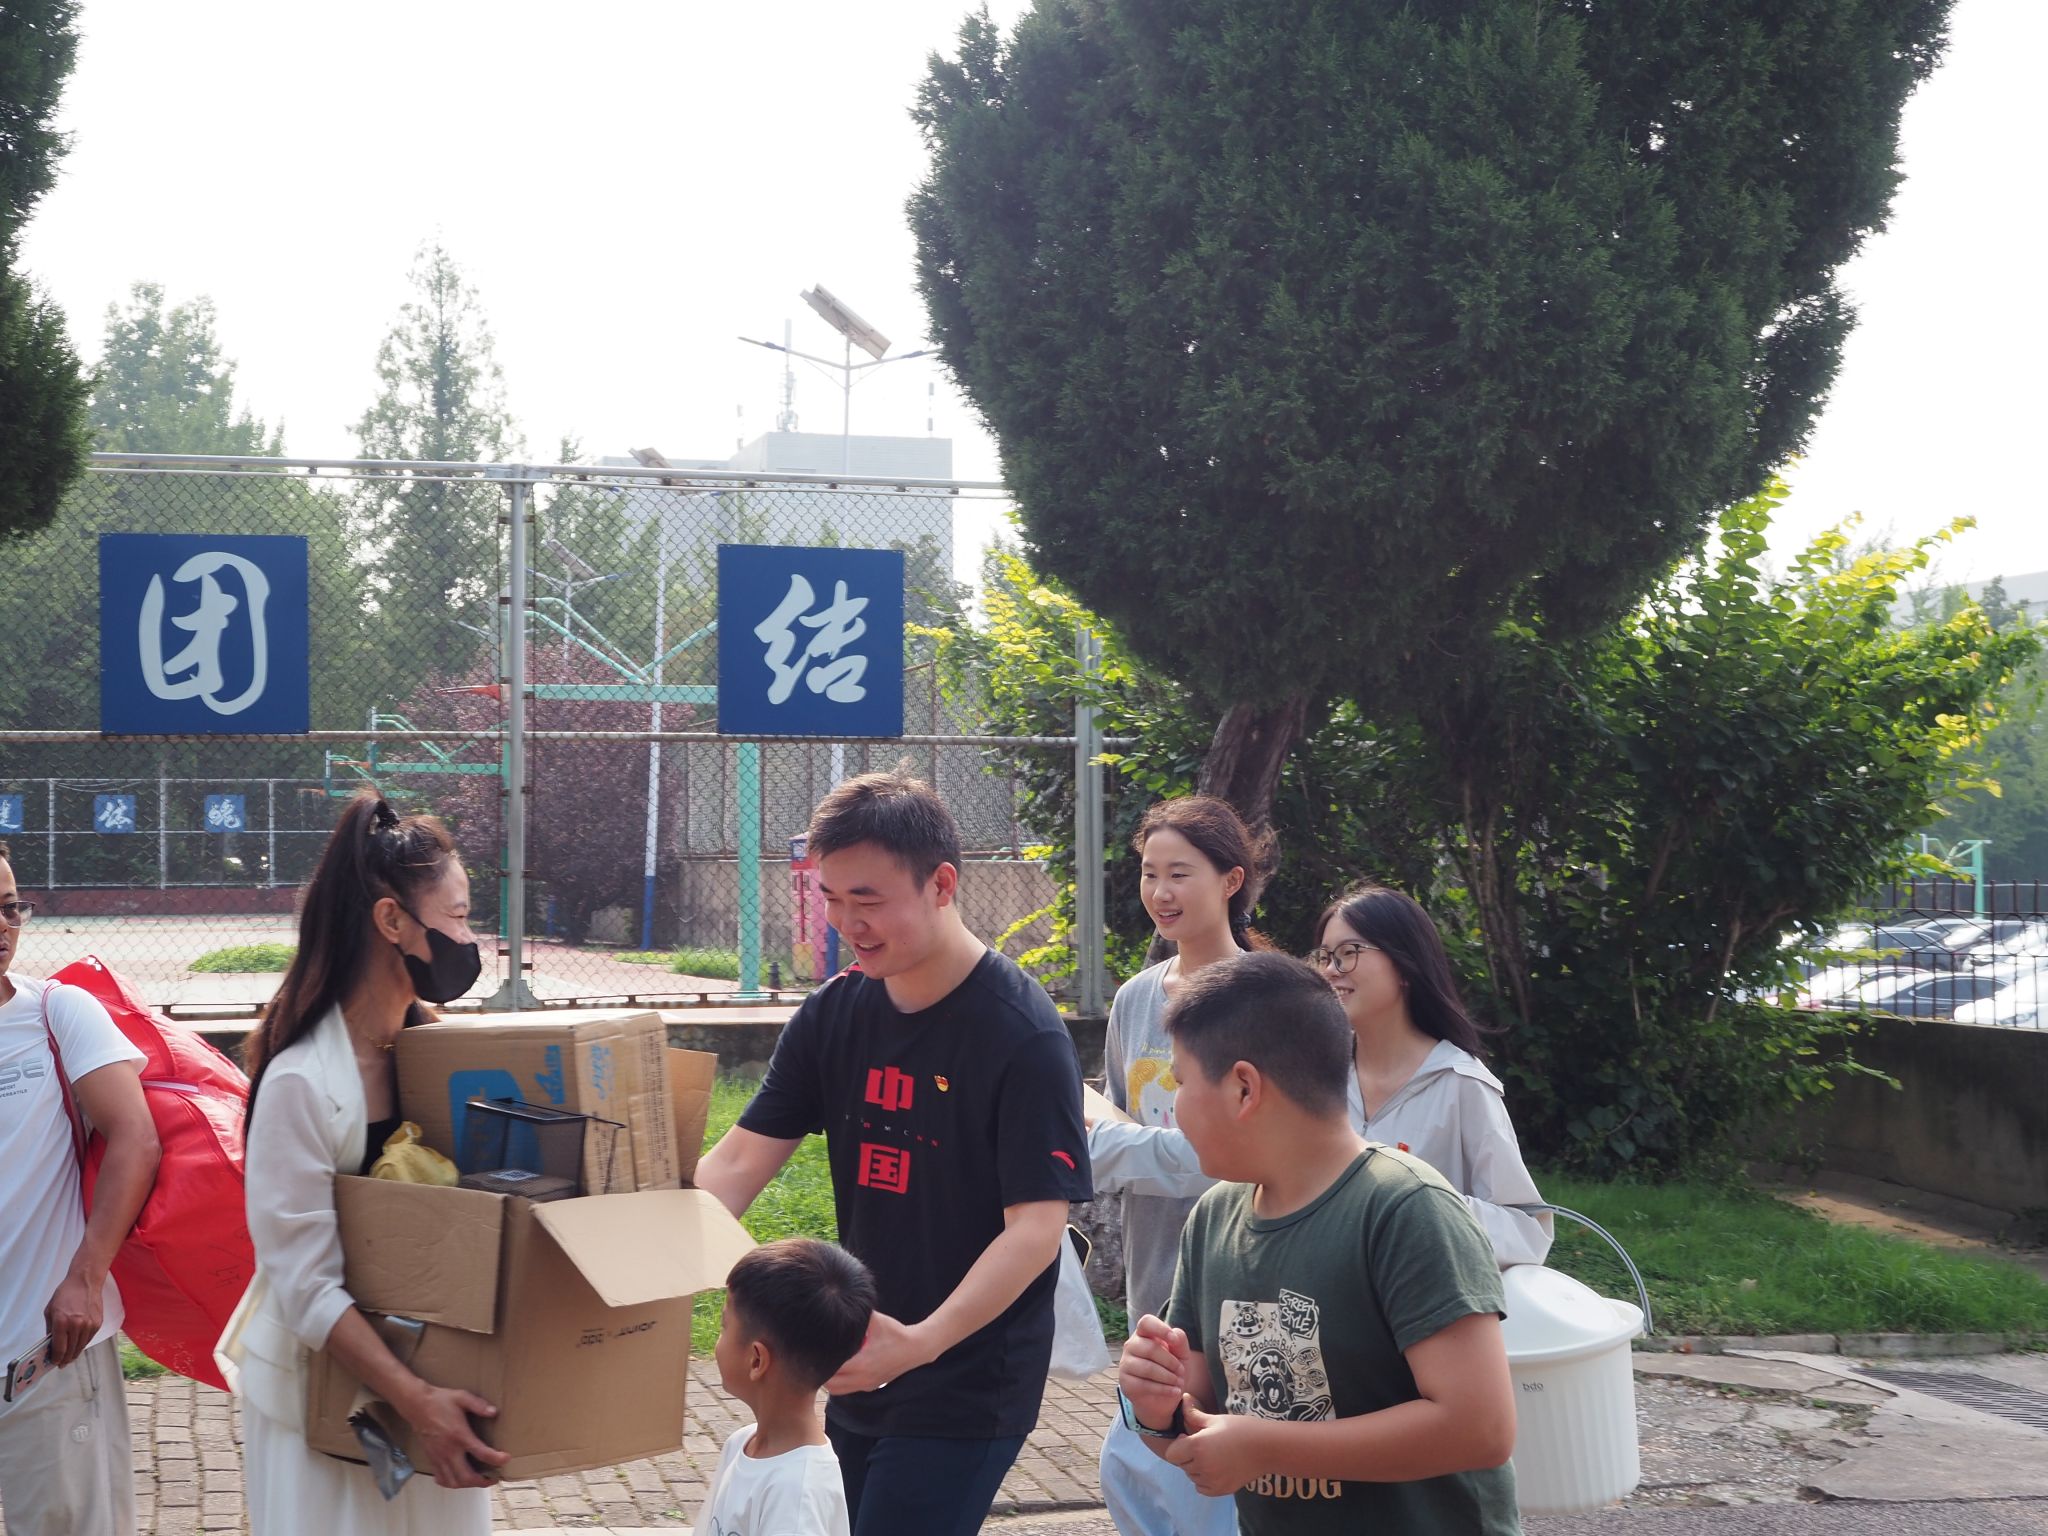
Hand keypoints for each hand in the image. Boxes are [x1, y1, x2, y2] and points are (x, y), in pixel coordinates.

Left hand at [45, 1267, 104, 1367]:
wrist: (85, 1282)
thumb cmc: (66, 1294)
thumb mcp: (50, 1311)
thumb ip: (50, 1329)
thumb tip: (50, 1344)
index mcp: (62, 1322)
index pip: (59, 1348)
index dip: (56, 1358)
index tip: (54, 1362)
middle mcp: (76, 1325)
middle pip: (71, 1350)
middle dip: (65, 1359)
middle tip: (62, 1363)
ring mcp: (89, 1325)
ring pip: (81, 1346)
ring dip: (74, 1353)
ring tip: (70, 1356)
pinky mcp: (97, 1323)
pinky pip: (89, 1339)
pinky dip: (83, 1344)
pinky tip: (78, 1344)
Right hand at [403, 1384, 508, 1488]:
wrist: (417, 1405)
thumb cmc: (440, 1401)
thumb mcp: (462, 1397)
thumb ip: (479, 1405)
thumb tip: (494, 1412)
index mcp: (459, 1435)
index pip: (481, 1453)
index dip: (496, 1459)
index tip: (506, 1459)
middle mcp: (449, 1450)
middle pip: (466, 1476)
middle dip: (482, 1482)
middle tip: (493, 1479)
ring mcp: (439, 1457)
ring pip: (453, 1481)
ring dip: (467, 1485)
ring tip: (478, 1480)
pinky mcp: (431, 1459)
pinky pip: (442, 1478)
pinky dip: (452, 1483)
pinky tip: (459, 1478)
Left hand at [824, 1311, 933, 1395]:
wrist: (916, 1349)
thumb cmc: (896, 1334)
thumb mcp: (876, 1321)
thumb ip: (858, 1316)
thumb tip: (840, 1306)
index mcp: (861, 1363)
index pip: (832, 1368)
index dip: (820, 1361)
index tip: (814, 1351)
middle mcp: (862, 1378)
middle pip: (830, 1384)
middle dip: (821, 1373)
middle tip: (817, 1358)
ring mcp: (867, 1385)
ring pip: (838, 1390)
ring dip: (830, 1380)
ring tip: (827, 1364)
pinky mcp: (871, 1387)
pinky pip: (848, 1389)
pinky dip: (840, 1383)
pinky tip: (840, 1369)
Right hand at [1117, 1313, 1188, 1427]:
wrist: (1163, 1399)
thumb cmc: (1171, 1371)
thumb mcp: (1182, 1355)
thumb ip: (1180, 1341)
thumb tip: (1174, 1335)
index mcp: (1145, 1334)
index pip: (1146, 1322)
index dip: (1160, 1329)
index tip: (1173, 1340)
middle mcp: (1131, 1346)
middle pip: (1150, 1348)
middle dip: (1170, 1361)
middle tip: (1181, 1371)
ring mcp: (1126, 1364)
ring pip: (1147, 1368)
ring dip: (1168, 1377)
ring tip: (1179, 1383)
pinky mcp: (1125, 1383)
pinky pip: (1144, 1385)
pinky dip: (1164, 1389)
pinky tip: (1174, 1391)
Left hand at [1164, 1397, 1257, 1497]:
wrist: (1267, 1447)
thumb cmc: (1241, 1429)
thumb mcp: (1216, 1419)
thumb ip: (1194, 1414)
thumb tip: (1184, 1398)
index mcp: (1197, 1446)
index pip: (1172, 1453)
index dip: (1178, 1444)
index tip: (1189, 1437)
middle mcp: (1202, 1466)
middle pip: (1182, 1464)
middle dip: (1187, 1455)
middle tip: (1203, 1445)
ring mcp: (1212, 1480)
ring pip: (1191, 1476)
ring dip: (1196, 1467)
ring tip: (1212, 1455)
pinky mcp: (1221, 1490)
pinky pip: (1202, 1487)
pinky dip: (1204, 1480)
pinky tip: (1216, 1467)